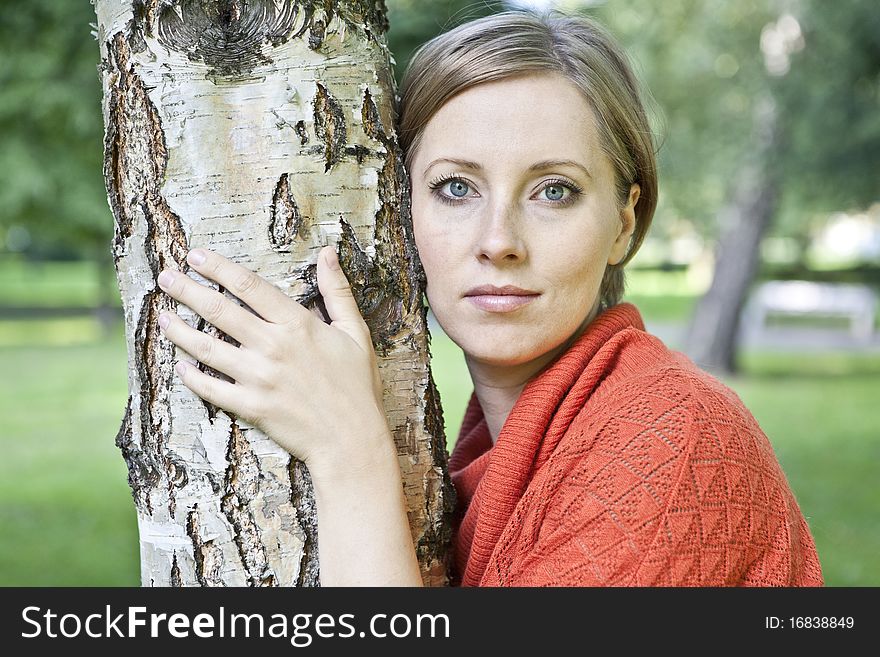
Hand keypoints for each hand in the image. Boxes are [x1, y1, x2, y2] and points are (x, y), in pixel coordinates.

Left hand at [155, 246, 391, 476]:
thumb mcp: (355, 332)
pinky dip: (191, 377)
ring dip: (179, 330)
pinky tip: (179, 366)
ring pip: (207, 347)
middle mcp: (272, 346)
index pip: (248, 286)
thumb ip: (337, 291)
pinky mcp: (250, 406)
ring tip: (162, 317)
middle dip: (187, 290)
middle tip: (166, 277)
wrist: (351, 438)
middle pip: (219, 310)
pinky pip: (211, 388)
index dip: (217, 267)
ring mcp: (258, 378)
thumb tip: (327, 254)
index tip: (195, 256)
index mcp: (297, 325)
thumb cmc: (357, 385)